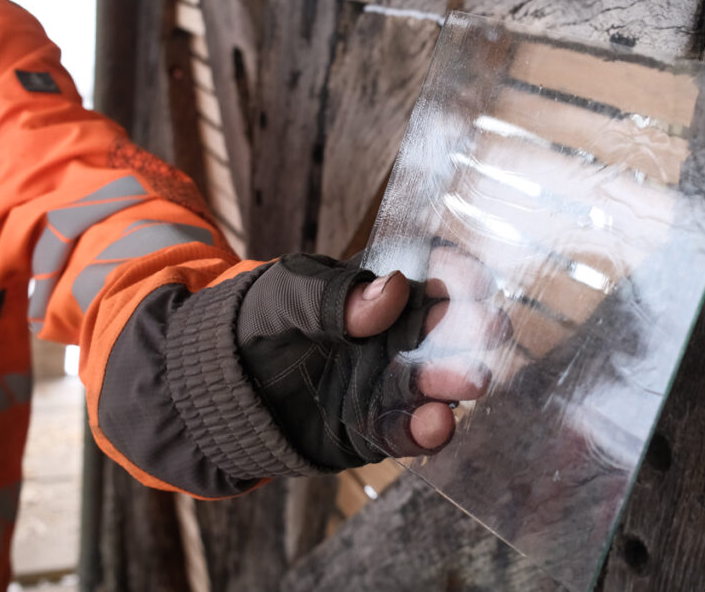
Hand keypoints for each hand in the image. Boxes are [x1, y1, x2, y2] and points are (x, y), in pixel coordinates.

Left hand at [236, 249, 507, 469]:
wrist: (216, 394)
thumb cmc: (254, 326)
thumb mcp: (283, 297)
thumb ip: (332, 295)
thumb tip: (395, 289)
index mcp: (381, 290)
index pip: (431, 272)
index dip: (457, 274)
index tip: (473, 280)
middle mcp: (398, 336)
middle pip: (448, 329)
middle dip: (472, 328)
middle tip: (488, 330)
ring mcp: (391, 383)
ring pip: (436, 383)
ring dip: (455, 381)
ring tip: (467, 382)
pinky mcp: (377, 429)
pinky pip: (406, 432)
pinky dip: (424, 432)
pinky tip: (436, 425)